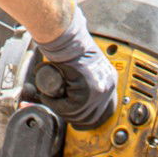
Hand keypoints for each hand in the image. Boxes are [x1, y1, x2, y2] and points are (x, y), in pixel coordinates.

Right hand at [34, 7, 115, 128]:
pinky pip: (69, 108)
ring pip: (78, 114)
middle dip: (73, 117)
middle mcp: (107, 86)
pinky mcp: (86, 92)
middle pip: (91, 116)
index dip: (89, 116)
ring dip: (61, 110)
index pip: (104, 109)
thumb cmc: (70, 47)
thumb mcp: (84, 66)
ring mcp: (98, 91)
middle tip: (60, 111)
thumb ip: (84, 78)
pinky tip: (49, 98)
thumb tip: (74, 92)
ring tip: (51, 100)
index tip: (77, 118)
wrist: (66, 38)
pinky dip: (56, 105)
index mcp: (108, 80)